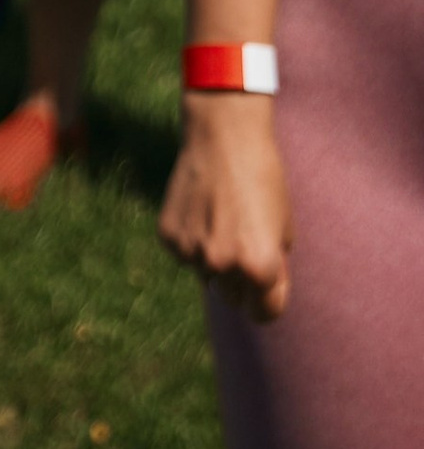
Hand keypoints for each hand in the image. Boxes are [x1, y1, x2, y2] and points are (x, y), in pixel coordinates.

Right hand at [159, 100, 291, 320]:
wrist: (222, 135)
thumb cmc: (262, 178)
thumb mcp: (282, 228)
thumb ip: (271, 267)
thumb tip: (253, 294)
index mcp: (259, 267)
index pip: (264, 314)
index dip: (267, 298)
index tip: (265, 283)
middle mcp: (223, 265)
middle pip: (232, 298)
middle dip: (239, 279)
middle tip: (241, 239)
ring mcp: (191, 251)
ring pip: (205, 274)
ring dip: (213, 257)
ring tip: (219, 216)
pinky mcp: (167, 236)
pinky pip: (183, 252)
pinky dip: (190, 238)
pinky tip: (198, 208)